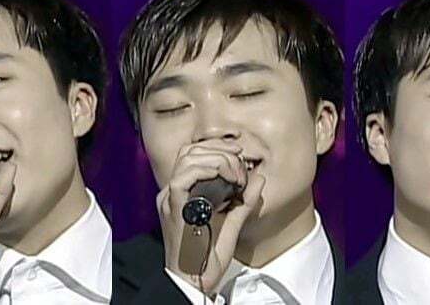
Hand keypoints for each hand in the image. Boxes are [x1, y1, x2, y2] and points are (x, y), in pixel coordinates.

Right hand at [158, 139, 265, 293]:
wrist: (195, 282)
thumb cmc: (208, 258)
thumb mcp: (232, 222)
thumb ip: (244, 200)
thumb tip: (258, 178)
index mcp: (184, 192)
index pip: (194, 155)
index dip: (217, 147)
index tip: (238, 152)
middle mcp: (174, 192)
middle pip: (190, 150)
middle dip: (218, 147)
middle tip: (239, 158)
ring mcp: (171, 199)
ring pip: (187, 158)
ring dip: (215, 158)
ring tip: (233, 172)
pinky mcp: (173, 208)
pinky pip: (183, 178)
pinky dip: (204, 169)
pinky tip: (221, 175)